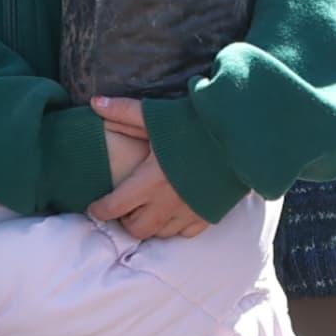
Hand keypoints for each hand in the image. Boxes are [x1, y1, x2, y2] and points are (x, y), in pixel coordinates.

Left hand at [84, 95, 214, 241]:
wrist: (241, 138)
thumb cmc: (196, 125)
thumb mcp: (156, 116)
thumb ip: (124, 112)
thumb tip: (94, 102)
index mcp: (149, 181)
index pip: (114, 207)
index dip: (99, 210)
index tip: (94, 208)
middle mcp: (167, 203)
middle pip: (136, 229)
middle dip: (124, 221)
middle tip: (122, 208)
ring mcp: (189, 212)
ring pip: (160, 233)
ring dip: (149, 225)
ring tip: (146, 210)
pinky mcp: (208, 215)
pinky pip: (185, 233)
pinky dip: (174, 227)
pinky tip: (172, 213)